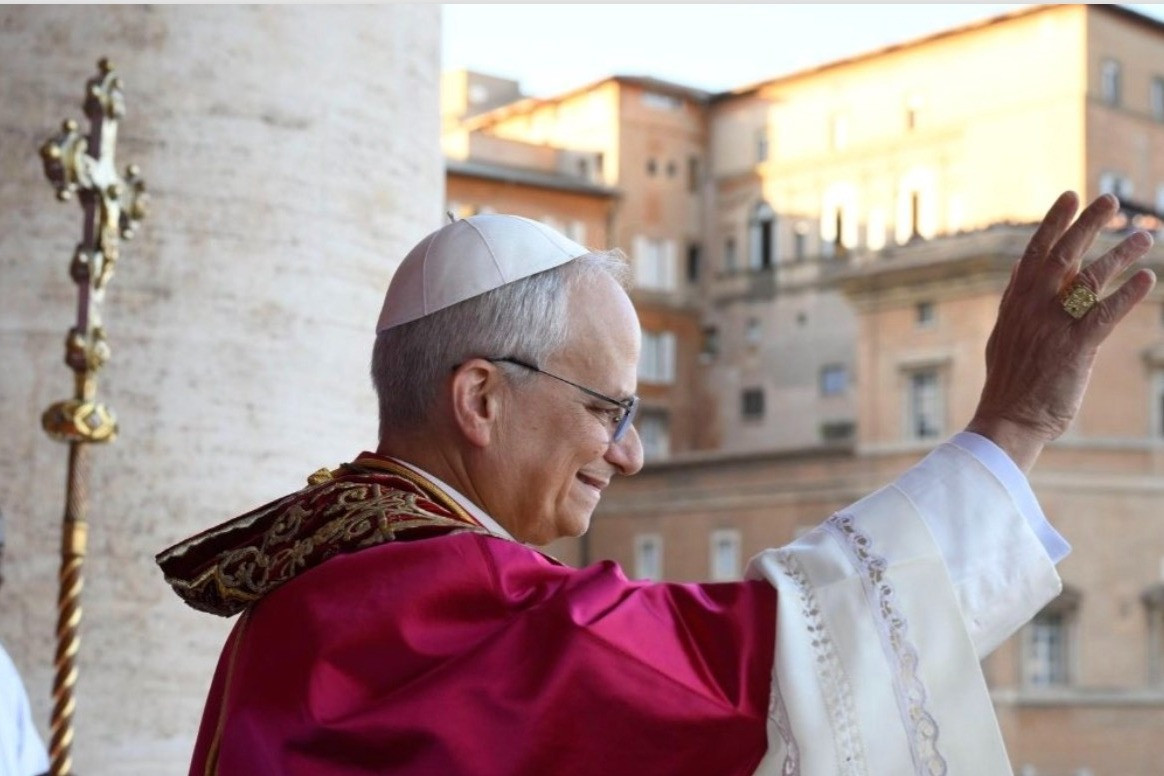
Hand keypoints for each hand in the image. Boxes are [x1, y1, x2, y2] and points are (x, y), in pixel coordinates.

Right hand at [966, 192, 1156, 470]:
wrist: (1008, 419)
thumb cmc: (1010, 381)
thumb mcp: (1004, 333)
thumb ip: (1015, 299)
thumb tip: (1020, 268)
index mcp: (1016, 303)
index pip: (1035, 253)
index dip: (1054, 223)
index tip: (1070, 197)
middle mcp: (1032, 308)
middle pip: (1063, 256)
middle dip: (1087, 225)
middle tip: (1110, 200)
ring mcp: (1053, 326)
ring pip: (1089, 279)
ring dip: (1119, 254)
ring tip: (1144, 236)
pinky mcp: (1074, 348)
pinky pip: (1105, 314)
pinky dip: (1127, 294)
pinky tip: (1146, 278)